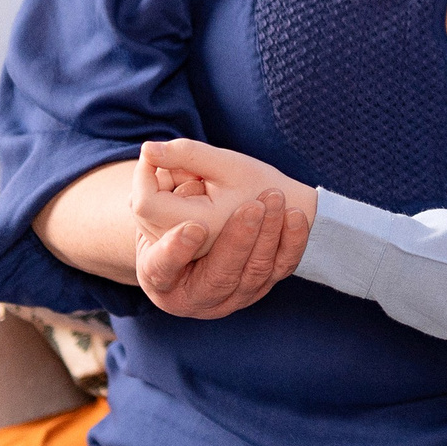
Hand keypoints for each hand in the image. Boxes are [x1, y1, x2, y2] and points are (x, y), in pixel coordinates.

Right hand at [129, 140, 315, 319]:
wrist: (208, 237)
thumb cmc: (176, 216)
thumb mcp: (163, 198)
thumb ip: (159, 176)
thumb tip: (151, 149)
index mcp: (158, 275)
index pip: (162, 269)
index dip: (176, 252)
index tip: (194, 227)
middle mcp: (194, 295)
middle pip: (218, 275)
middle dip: (238, 241)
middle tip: (252, 208)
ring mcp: (231, 296)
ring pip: (254, 273)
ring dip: (268, 236)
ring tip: (274, 200)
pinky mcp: (262, 286)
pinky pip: (282, 268)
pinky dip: (292, 243)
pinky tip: (295, 215)